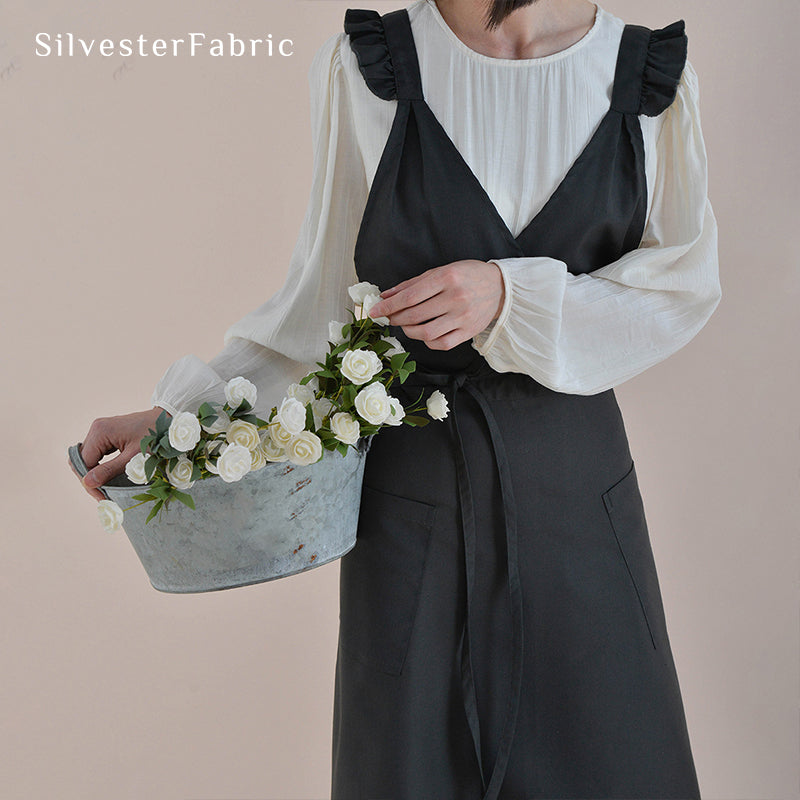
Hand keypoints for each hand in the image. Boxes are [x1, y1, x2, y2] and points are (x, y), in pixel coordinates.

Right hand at [69, 407, 169, 500]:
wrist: (169, 420)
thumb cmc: (156, 436)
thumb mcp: (134, 457)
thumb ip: (110, 470)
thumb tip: (87, 483)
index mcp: (100, 431)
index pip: (83, 463)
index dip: (89, 482)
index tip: (102, 498)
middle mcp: (97, 429)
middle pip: (82, 460)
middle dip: (91, 480)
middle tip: (104, 497)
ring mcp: (101, 431)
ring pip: (88, 458)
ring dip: (95, 474)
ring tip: (106, 491)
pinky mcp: (107, 434)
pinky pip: (97, 454)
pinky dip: (100, 467)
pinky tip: (108, 478)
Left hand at [367, 260, 504, 350]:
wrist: (499, 288)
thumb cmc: (467, 276)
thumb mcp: (440, 271)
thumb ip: (412, 284)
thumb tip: (386, 295)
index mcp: (446, 278)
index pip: (410, 296)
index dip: (389, 306)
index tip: (376, 311)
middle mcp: (455, 298)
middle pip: (415, 315)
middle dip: (396, 318)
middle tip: (389, 318)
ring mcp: (462, 317)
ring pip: (426, 333)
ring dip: (409, 332)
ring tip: (406, 325)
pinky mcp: (468, 332)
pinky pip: (441, 344)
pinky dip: (427, 342)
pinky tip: (424, 334)